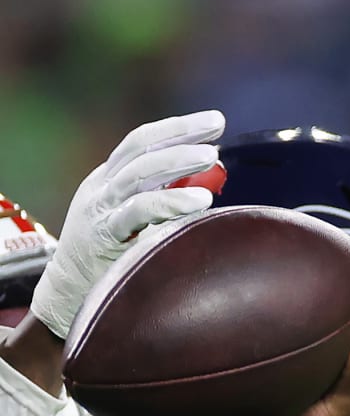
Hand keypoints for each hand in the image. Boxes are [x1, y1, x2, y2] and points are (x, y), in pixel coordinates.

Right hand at [32, 111, 224, 338]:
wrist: (68, 293)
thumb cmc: (113, 255)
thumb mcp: (135, 218)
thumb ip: (165, 197)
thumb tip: (212, 181)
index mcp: (109, 179)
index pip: (142, 143)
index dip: (177, 128)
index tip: (214, 122)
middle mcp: (102, 188)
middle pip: (142, 151)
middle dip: (181, 136)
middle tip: (216, 130)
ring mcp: (100, 211)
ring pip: (138, 176)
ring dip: (177, 164)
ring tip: (211, 159)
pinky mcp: (103, 237)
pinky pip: (136, 214)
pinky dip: (167, 205)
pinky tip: (198, 204)